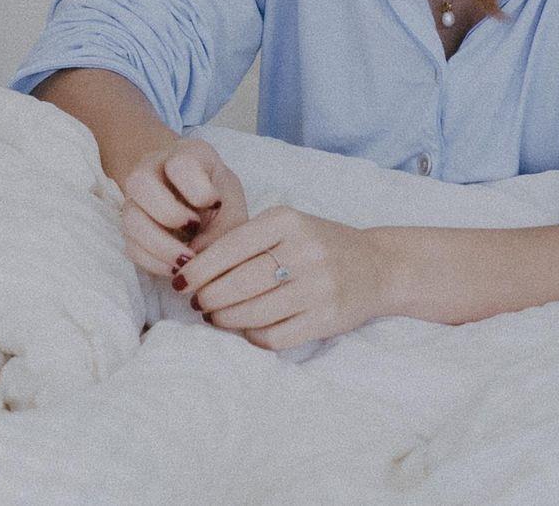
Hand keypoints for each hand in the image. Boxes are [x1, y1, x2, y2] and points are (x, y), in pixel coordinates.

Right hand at [116, 136, 249, 278]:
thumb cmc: (218, 198)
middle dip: (169, 214)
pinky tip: (176, 267)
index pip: (179, 164)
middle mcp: (151, 170)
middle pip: (140, 183)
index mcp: (185, 155)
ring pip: (131, 219)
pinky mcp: (131, 228)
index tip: (216, 204)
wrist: (200, 201)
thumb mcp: (232, 205)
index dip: (198, 189)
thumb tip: (199, 259)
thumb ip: (225, 229)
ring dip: (161, 246)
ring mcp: (136, 199)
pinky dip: (154, 262)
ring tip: (188, 259)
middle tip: (194, 228)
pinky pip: (131, 246)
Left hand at [176, 205, 391, 349]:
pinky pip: (275, 336)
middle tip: (196, 302)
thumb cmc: (318, 244)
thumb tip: (192, 267)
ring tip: (215, 316)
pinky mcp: (327, 319)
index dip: (199, 269)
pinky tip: (247, 329)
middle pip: (238, 284)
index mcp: (287, 221)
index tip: (180, 280)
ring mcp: (318, 287)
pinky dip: (253, 336)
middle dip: (208, 297)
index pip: (229, 247)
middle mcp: (304, 251)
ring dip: (225, 319)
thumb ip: (244, 240)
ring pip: (253, 313)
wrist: (378, 266)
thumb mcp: (285, 226)